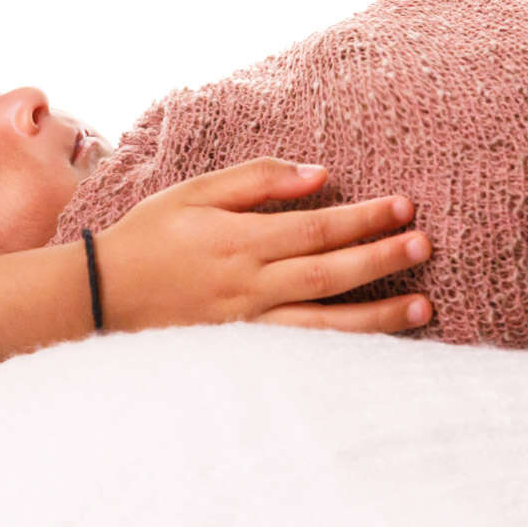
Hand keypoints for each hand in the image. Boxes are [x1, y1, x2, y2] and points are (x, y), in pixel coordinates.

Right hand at [94, 158, 432, 334]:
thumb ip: (257, 180)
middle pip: (328, 274)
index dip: (362, 219)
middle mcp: (248, 287)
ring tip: (424, 306)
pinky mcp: (245, 349)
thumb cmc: (150, 235)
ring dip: (378, 317)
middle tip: (424, 245)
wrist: (102, 296)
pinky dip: (345, 350)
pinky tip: (378, 344)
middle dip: (381, 260)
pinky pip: (305, 352)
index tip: (402, 206)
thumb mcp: (195, 191)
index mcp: (237, 241)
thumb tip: (320, 174)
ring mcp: (248, 325)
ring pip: (324, 325)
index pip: (315, 229)